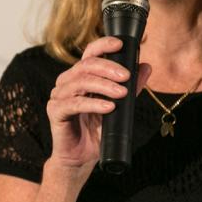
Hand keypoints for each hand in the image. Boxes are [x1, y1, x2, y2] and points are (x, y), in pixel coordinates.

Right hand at [45, 37, 149, 173]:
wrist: (81, 157)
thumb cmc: (96, 131)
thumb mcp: (118, 106)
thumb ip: (131, 87)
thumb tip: (146, 67)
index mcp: (80, 76)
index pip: (90, 54)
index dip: (103, 45)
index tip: (121, 44)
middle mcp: (67, 82)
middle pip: (86, 65)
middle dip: (109, 68)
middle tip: (126, 77)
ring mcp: (58, 95)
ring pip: (80, 82)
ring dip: (104, 86)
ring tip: (122, 93)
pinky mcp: (55, 111)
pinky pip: (74, 104)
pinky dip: (93, 104)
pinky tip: (108, 107)